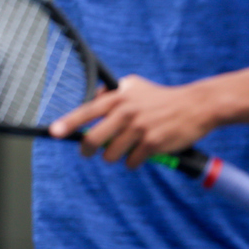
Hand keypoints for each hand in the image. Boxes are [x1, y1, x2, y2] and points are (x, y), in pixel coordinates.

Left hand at [48, 75, 218, 168]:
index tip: (54, 132)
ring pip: (111, 155)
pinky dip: (133, 162)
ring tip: (124, 148)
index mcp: (118, 98)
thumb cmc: (160, 97)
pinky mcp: (153, 145)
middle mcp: (125, 113)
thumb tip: (91, 100)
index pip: (86, 111)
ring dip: (114, 156)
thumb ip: (112, 93)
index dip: (68, 123)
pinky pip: (131, 163)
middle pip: (94, 139)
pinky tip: (141, 153)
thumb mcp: (134, 85)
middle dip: (88, 150)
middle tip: (88, 153)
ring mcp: (139, 129)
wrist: (195, 106)